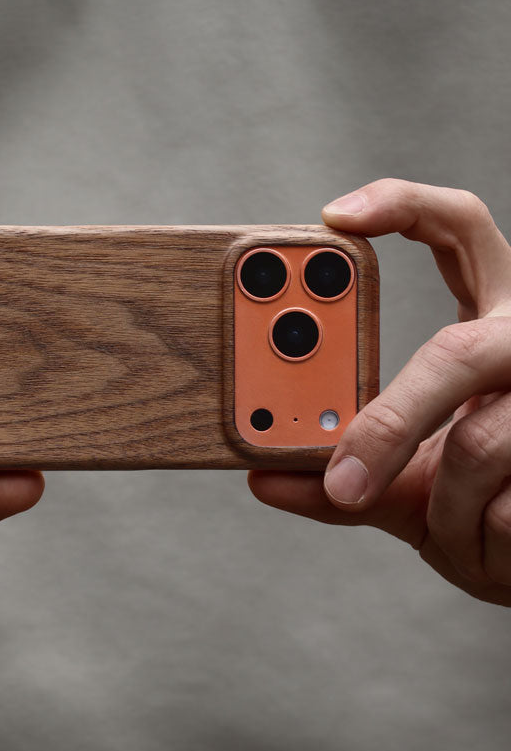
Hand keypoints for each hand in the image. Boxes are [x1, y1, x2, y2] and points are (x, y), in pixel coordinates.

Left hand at [249, 178, 510, 604]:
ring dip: (440, 508)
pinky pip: (507, 509)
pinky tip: (488, 543)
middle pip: (458, 353)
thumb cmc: (471, 504)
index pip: (461, 231)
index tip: (333, 216)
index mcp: (488, 323)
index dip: (403, 206)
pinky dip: (474, 540)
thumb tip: (264, 475)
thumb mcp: (402, 483)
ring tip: (447, 525)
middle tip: (342, 479)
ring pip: (475, 447)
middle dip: (390, 423)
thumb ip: (339, 474)